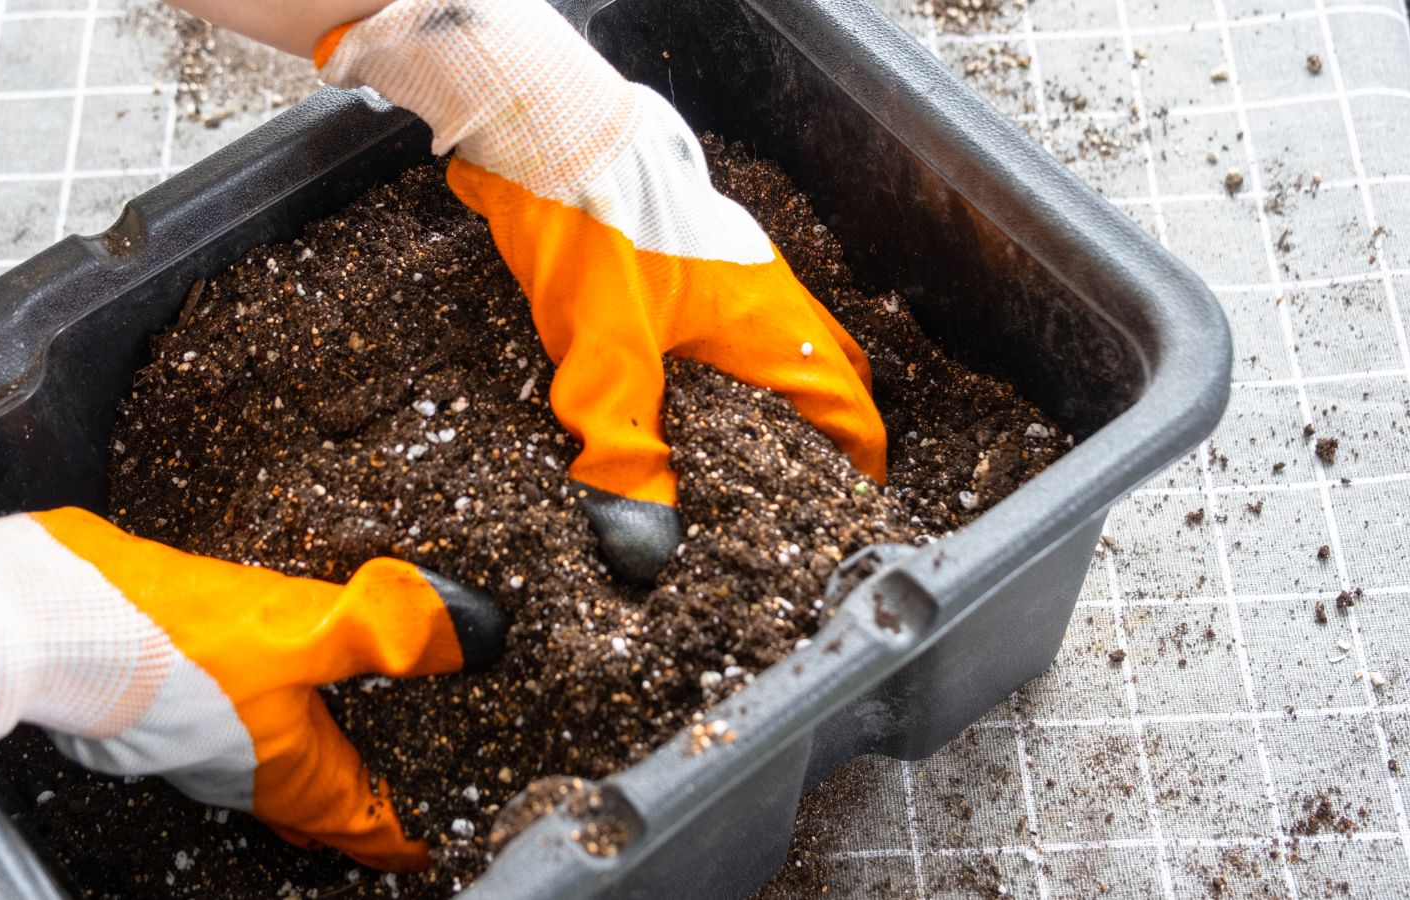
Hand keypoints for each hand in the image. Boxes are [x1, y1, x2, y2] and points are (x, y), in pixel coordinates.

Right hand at [0, 492, 507, 870]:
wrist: (55, 624)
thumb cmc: (176, 643)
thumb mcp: (304, 629)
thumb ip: (386, 631)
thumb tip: (467, 636)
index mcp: (290, 770)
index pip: (360, 823)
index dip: (398, 837)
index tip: (424, 852)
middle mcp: (245, 772)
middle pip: (315, 805)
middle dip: (353, 808)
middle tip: (386, 808)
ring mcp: (199, 744)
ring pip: (269, 771)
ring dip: (306, 765)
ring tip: (337, 754)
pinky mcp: (163, 705)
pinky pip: (230, 731)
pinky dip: (261, 724)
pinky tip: (260, 691)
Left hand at [317, 0, 887, 582]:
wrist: (552, 136)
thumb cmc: (590, 229)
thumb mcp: (603, 355)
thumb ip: (625, 449)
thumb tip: (639, 539)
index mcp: (770, 323)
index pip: (846, 404)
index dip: (857, 463)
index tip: (850, 508)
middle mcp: (771, 294)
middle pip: (835, 369)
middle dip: (835, 427)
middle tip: (815, 481)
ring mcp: (738, 268)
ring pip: (795, 340)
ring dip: (794, 391)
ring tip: (762, 448)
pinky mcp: (698, 257)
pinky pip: (751, 318)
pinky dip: (753, 360)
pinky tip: (704, 387)